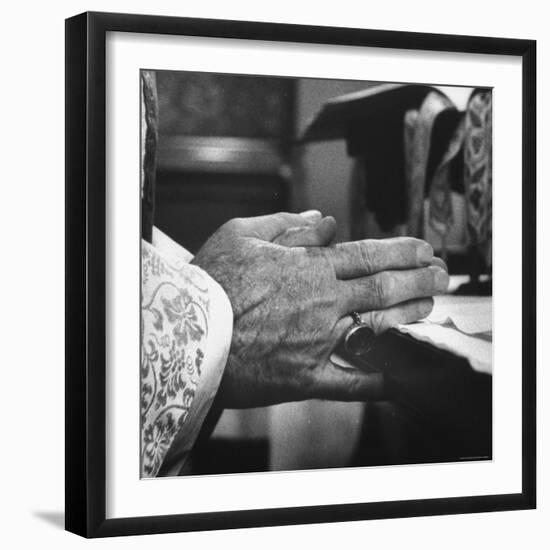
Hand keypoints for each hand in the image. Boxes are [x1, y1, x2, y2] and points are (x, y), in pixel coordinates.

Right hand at [192, 212, 447, 407]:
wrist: (187, 335)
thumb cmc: (211, 283)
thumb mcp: (241, 234)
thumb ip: (287, 226)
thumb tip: (324, 222)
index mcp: (309, 269)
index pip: (369, 255)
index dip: (402, 251)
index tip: (425, 249)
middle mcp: (323, 304)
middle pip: (384, 288)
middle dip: (420, 279)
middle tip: (443, 275)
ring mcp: (318, 342)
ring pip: (377, 327)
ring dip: (409, 315)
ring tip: (432, 306)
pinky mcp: (306, 378)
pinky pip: (349, 383)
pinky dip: (376, 382)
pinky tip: (399, 379)